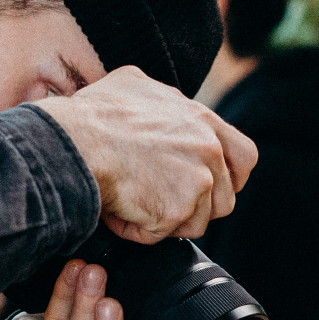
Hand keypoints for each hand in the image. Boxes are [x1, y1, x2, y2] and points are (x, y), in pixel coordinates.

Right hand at [35, 65, 258, 243]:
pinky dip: (140, 230)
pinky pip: (163, 235)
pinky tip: (120, 211)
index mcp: (202, 119)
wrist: (75, 143)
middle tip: (162, 201)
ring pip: (197, 221)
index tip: (207, 185)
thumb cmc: (92, 115)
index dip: (228, 178)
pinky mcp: (178, 208)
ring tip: (134, 203)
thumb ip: (157, 98)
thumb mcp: (131, 84)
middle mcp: (208, 148)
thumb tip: (150, 101)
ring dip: (167, 221)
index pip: (243, 156)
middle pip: (225, 197)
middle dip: (196, 207)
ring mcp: (198, 179)